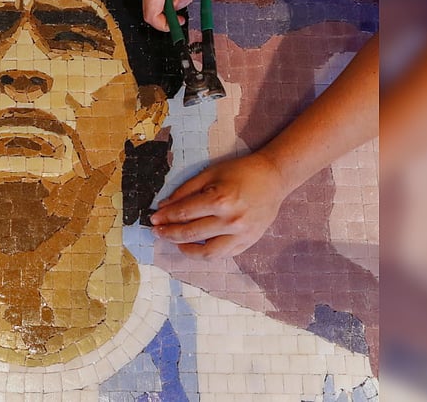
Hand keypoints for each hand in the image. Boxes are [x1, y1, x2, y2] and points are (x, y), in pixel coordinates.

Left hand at [150, 153, 287, 259]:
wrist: (274, 177)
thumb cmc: (240, 171)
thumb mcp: (209, 173)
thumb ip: (185, 191)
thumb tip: (163, 207)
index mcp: (220, 199)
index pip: (184, 213)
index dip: (165, 217)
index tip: (153, 219)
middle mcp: (231, 220)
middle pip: (191, 233)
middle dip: (169, 233)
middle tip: (156, 231)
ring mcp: (241, 234)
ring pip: (206, 253)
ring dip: (186, 249)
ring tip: (175, 242)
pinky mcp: (249, 242)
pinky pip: (223, 255)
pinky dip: (206, 253)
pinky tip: (195, 246)